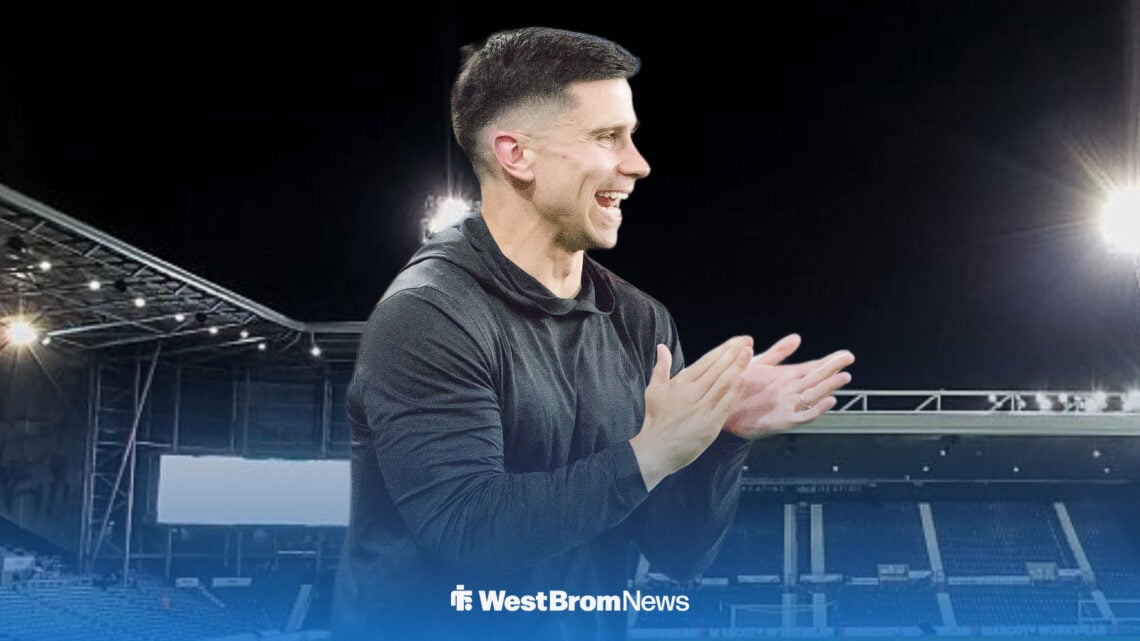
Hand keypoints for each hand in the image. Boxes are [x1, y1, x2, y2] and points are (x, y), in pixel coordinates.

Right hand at [630, 336, 752, 490]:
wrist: (656, 450)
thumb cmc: (655, 420)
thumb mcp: (654, 390)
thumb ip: (661, 367)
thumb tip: (662, 347)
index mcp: (681, 383)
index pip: (706, 361)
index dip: (723, 349)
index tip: (737, 341)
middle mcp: (692, 393)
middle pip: (717, 368)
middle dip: (734, 353)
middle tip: (747, 341)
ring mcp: (701, 409)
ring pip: (723, 383)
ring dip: (737, 367)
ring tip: (749, 353)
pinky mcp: (709, 425)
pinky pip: (725, 405)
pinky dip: (734, 391)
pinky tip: (743, 379)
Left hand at [723, 334, 853, 439]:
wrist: (722, 409)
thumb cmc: (739, 388)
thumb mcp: (760, 364)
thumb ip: (778, 352)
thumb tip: (796, 338)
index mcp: (787, 377)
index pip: (813, 367)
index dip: (830, 361)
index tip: (845, 355)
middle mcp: (791, 391)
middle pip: (817, 379)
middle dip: (833, 370)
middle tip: (848, 360)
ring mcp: (789, 405)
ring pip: (814, 395)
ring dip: (829, 387)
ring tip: (843, 377)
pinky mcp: (783, 420)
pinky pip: (804, 416)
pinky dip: (817, 409)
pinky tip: (828, 401)